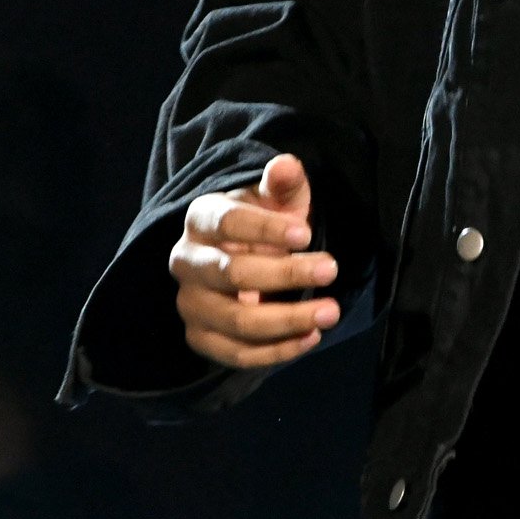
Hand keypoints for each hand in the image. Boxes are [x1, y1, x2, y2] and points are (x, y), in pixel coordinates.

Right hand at [169, 153, 338, 370]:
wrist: (244, 257)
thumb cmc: (265, 223)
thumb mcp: (276, 197)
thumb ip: (281, 182)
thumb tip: (287, 165)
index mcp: (201, 218)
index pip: (228, 223)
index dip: (266, 229)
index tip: (307, 234)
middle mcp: (187, 261)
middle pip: (232, 275)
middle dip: (286, 274)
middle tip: (332, 269)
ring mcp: (190, 304)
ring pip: (235, 320)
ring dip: (286, 320)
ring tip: (330, 312)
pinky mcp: (200, 338)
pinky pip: (235, 354)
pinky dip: (275, 351)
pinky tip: (311, 337)